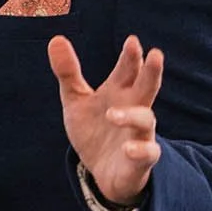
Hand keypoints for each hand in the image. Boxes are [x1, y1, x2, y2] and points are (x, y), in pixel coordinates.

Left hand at [47, 33, 163, 206]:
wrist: (101, 171)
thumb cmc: (94, 130)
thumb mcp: (77, 100)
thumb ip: (68, 72)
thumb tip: (56, 39)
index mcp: (120, 92)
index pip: (128, 69)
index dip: (131, 56)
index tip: (132, 41)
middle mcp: (134, 108)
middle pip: (148, 87)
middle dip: (152, 72)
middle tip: (155, 55)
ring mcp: (139, 133)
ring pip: (146, 120)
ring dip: (133, 116)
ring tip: (112, 115)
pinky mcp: (141, 159)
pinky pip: (148, 153)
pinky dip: (140, 150)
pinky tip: (128, 148)